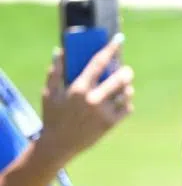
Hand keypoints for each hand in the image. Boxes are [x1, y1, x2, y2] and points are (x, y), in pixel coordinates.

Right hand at [39, 36, 133, 160]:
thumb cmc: (53, 116)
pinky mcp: (111, 124)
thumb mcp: (49, 93)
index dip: (111, 49)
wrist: (58, 146)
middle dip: (126, 71)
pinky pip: (128, 107)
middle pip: (121, 77)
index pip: (99, 63)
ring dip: (126, 87)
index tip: (119, 40)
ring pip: (127, 92)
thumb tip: (60, 50)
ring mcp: (104, 113)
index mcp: (78, 89)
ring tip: (121, 86)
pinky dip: (125, 103)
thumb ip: (55, 71)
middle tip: (125, 70)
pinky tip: (119, 101)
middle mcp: (93, 100)